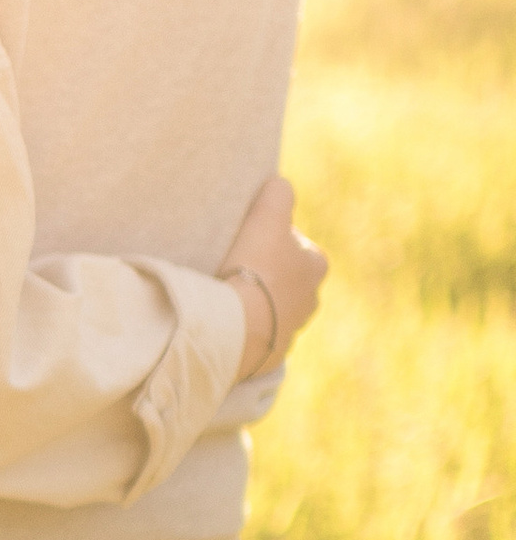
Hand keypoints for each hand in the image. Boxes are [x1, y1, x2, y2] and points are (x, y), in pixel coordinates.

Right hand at [220, 173, 327, 373]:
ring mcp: (290, 332)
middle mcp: (311, 301)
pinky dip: (242, 327)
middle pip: (285, 278)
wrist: (235, 326)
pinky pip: (255, 335)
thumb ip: (278, 194)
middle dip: (264, 273)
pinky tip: (222, 321)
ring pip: (271, 309)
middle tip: (232, 266)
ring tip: (223, 296)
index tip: (247, 241)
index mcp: (316, 267)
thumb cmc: (253, 267)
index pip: (296, 244)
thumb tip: (280, 184)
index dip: (271, 239)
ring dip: (253, 302)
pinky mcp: (268, 356)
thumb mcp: (267, 217)